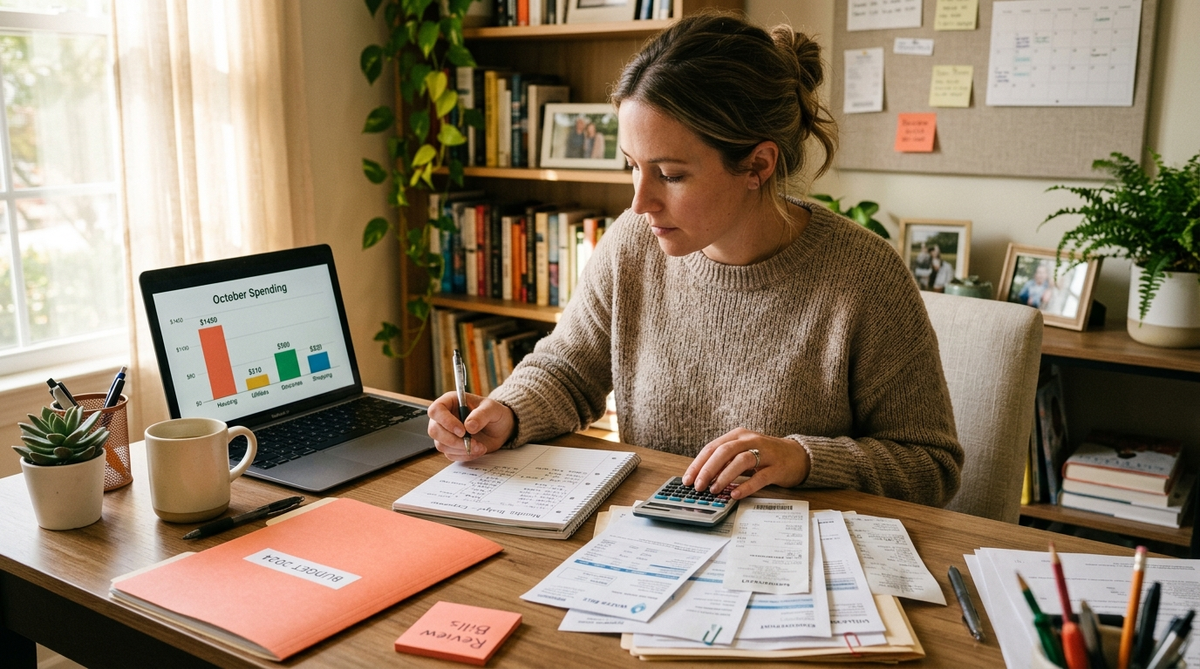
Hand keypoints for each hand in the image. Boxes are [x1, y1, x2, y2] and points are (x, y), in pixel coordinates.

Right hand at [426, 391, 515, 461]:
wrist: (500, 428)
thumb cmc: (494, 413)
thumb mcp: (492, 409)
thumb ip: (481, 415)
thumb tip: (469, 426)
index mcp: (451, 402)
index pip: (436, 410)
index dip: (446, 421)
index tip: (462, 431)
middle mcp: (444, 417)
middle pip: (434, 430)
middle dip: (453, 440)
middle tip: (471, 442)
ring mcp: (446, 433)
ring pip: (441, 445)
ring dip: (460, 449)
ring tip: (479, 446)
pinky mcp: (451, 446)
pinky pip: (450, 454)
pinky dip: (464, 455)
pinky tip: (477, 450)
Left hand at [681, 428, 810, 499]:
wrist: (798, 456)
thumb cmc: (766, 455)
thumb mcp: (743, 453)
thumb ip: (725, 462)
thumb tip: (702, 477)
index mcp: (738, 436)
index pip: (712, 447)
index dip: (698, 464)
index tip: (688, 479)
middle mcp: (750, 440)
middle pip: (724, 451)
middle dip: (707, 469)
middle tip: (698, 486)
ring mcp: (765, 453)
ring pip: (741, 461)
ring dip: (724, 476)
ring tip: (714, 490)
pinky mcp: (777, 467)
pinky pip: (760, 476)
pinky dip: (746, 486)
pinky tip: (735, 494)